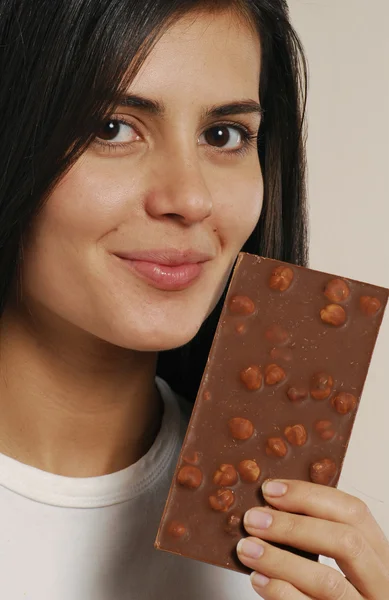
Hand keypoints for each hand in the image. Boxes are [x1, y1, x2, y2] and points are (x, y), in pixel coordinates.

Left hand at [236, 479, 388, 598]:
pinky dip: (280, 592)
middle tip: (254, 519)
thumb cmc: (336, 594)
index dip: (310, 496)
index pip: (353, 511)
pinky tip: (258, 579)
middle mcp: (379, 582)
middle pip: (345, 541)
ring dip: (279, 560)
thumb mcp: (341, 562)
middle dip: (293, 526)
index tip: (271, 490)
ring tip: (247, 549)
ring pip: (327, 581)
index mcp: (378, 554)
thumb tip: (269, 506)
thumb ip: (319, 535)